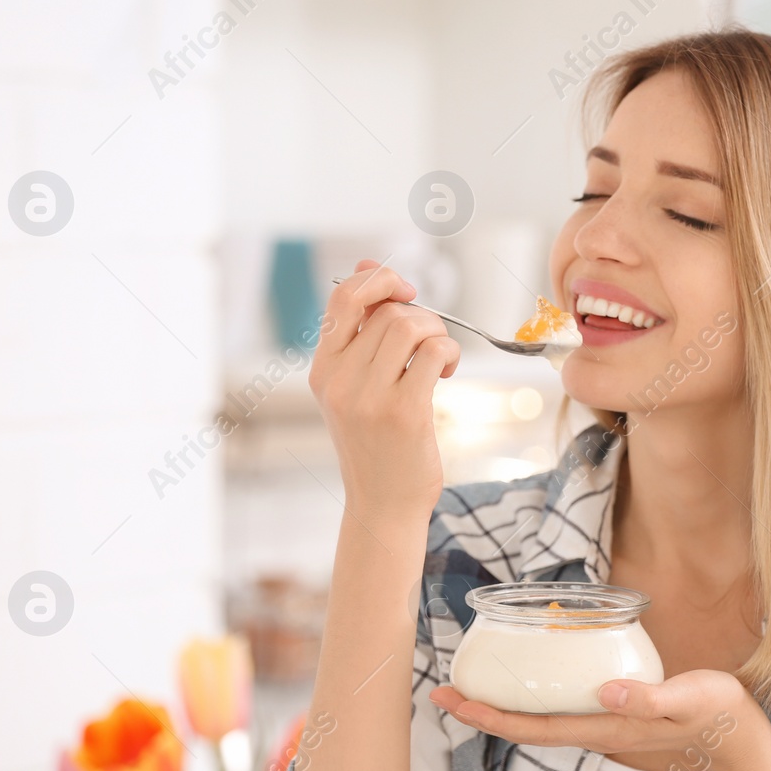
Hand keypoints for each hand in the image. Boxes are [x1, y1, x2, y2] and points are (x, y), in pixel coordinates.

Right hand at [308, 259, 460, 522]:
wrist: (382, 505)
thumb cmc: (376, 443)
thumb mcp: (355, 387)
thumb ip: (361, 332)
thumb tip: (368, 266)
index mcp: (322, 371)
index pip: (343, 298)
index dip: (380, 280)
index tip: (406, 292)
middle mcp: (339, 381)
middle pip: (387, 312)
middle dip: (422, 317)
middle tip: (431, 344)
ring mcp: (369, 398)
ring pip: (409, 326)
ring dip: (437, 333)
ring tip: (438, 359)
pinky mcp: (404, 413)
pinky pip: (433, 353)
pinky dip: (447, 353)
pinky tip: (444, 374)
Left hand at [428, 669, 760, 770]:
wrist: (736, 735)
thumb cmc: (714, 712)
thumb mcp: (687, 698)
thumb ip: (649, 696)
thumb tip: (606, 690)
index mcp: (605, 726)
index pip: (534, 727)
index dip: (490, 717)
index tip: (455, 702)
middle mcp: (594, 729)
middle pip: (525, 726)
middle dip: (482, 710)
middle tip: (442, 690)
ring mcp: (601, 723)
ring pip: (539, 718)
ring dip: (502, 705)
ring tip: (471, 683)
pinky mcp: (611, 712)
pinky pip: (559, 708)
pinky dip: (531, 696)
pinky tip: (526, 677)